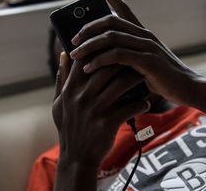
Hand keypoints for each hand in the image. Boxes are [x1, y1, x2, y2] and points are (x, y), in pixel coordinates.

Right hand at [52, 52, 149, 168]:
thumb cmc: (69, 128)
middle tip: (136, 57)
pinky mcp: (107, 124)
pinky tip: (146, 102)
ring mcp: (95, 110)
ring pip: (121, 85)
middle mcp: (81, 97)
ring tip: (144, 76)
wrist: (77, 159)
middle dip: (123, 60)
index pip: (84, 60)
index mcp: (70, 89)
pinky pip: (129, 107)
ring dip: (135, 78)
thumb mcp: (60, 103)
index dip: (99, 49)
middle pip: (106, 68)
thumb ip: (62, 78)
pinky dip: (140, 103)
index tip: (113, 46)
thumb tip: (64, 54)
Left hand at [70, 0, 205, 105]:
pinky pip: (118, 55)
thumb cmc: (162, 78)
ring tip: (75, 54)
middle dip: (88, 28)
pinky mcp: (147, 60)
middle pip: (110, 21)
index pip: (123, 8)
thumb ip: (126, 57)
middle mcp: (144, 35)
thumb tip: (101, 57)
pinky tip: (89, 67)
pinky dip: (100, 60)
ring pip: (111, 37)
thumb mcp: (142, 63)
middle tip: (73, 39)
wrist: (187, 88)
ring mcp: (147, 46)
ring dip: (89, 45)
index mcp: (142, 33)